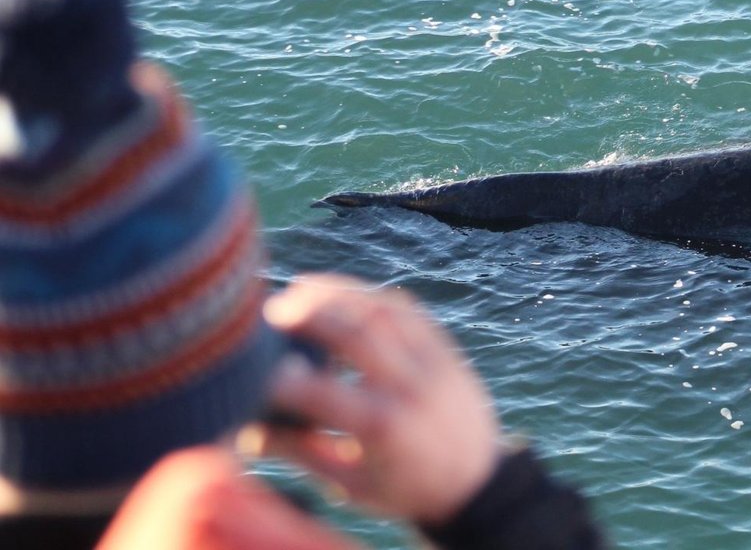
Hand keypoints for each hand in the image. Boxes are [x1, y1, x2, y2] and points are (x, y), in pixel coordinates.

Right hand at [246, 273, 501, 524]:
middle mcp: (414, 389)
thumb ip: (300, 452)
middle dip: (312, 316)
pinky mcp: (446, 347)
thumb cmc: (406, 488)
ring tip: (299, 290)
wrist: (477, 480)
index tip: (253, 365)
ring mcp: (435, 362)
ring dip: (338, 293)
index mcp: (387, 430)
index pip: (328, 395)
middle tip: (272, 312)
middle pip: (359, 336)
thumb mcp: (351, 483)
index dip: (287, 379)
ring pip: (384, 310)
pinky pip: (407, 308)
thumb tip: (244, 432)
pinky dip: (370, 295)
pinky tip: (340, 293)